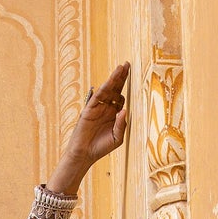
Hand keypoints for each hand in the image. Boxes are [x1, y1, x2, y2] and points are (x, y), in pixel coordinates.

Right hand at [47, 63, 129, 194]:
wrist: (86, 154)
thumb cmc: (102, 147)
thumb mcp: (117, 138)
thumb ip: (121, 125)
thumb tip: (124, 110)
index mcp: (113, 113)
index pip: (120, 96)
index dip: (125, 86)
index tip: (131, 74)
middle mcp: (106, 108)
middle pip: (114, 89)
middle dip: (121, 77)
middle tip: (127, 64)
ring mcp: (97, 108)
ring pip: (106, 90)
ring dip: (113, 79)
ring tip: (120, 68)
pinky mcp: (89, 111)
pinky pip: (97, 98)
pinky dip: (103, 90)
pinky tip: (109, 83)